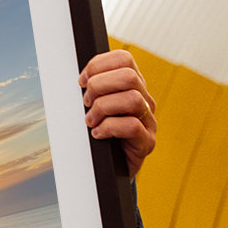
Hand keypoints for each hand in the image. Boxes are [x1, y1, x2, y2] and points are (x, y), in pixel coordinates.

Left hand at [79, 49, 156, 176]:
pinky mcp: (147, 142)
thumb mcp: (93, 106)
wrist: (109, 168)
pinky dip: (108, 128)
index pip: (123, 59)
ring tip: (91, 120)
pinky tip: (98, 134)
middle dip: (99, 86)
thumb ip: (91, 89)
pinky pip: (132, 126)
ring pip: (132, 99)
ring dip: (103, 108)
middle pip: (129, 76)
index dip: (98, 65)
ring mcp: (149, 121)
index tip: (81, 81)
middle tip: (86, 103)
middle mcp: (144, 100)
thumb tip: (78, 78)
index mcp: (132, 86)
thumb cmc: (99, 133)